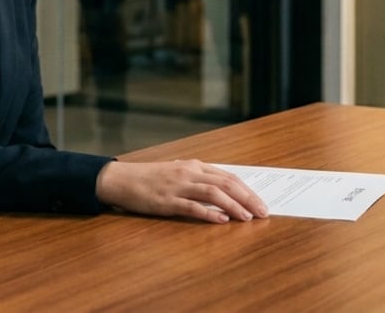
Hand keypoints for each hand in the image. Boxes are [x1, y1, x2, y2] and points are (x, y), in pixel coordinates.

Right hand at [95, 159, 269, 223]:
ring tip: (248, 217)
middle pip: (226, 183)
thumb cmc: (150, 178)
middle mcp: (190, 173)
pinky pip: (192, 207)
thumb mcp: (178, 173)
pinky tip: (222, 220)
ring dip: (234, 205)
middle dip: (248, 198)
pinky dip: (209, 213)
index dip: (247, 190)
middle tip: (263, 212)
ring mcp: (178, 187)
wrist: (121, 179)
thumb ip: (199, 180)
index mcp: (195, 166)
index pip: (228, 176)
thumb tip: (224, 193)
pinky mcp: (167, 201)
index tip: (261, 202)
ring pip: (213, 193)